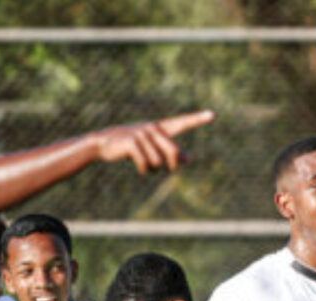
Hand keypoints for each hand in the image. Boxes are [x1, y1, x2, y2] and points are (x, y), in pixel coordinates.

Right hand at [93, 109, 214, 173]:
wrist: (102, 143)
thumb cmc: (131, 146)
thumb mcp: (152, 148)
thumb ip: (171, 152)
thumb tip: (189, 158)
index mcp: (160, 128)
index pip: (182, 123)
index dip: (197, 119)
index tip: (213, 115)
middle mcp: (153, 128)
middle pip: (173, 153)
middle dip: (171, 165)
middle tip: (169, 169)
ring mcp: (142, 134)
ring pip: (159, 162)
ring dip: (153, 169)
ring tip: (144, 163)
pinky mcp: (132, 142)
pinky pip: (146, 164)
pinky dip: (144, 170)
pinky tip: (140, 168)